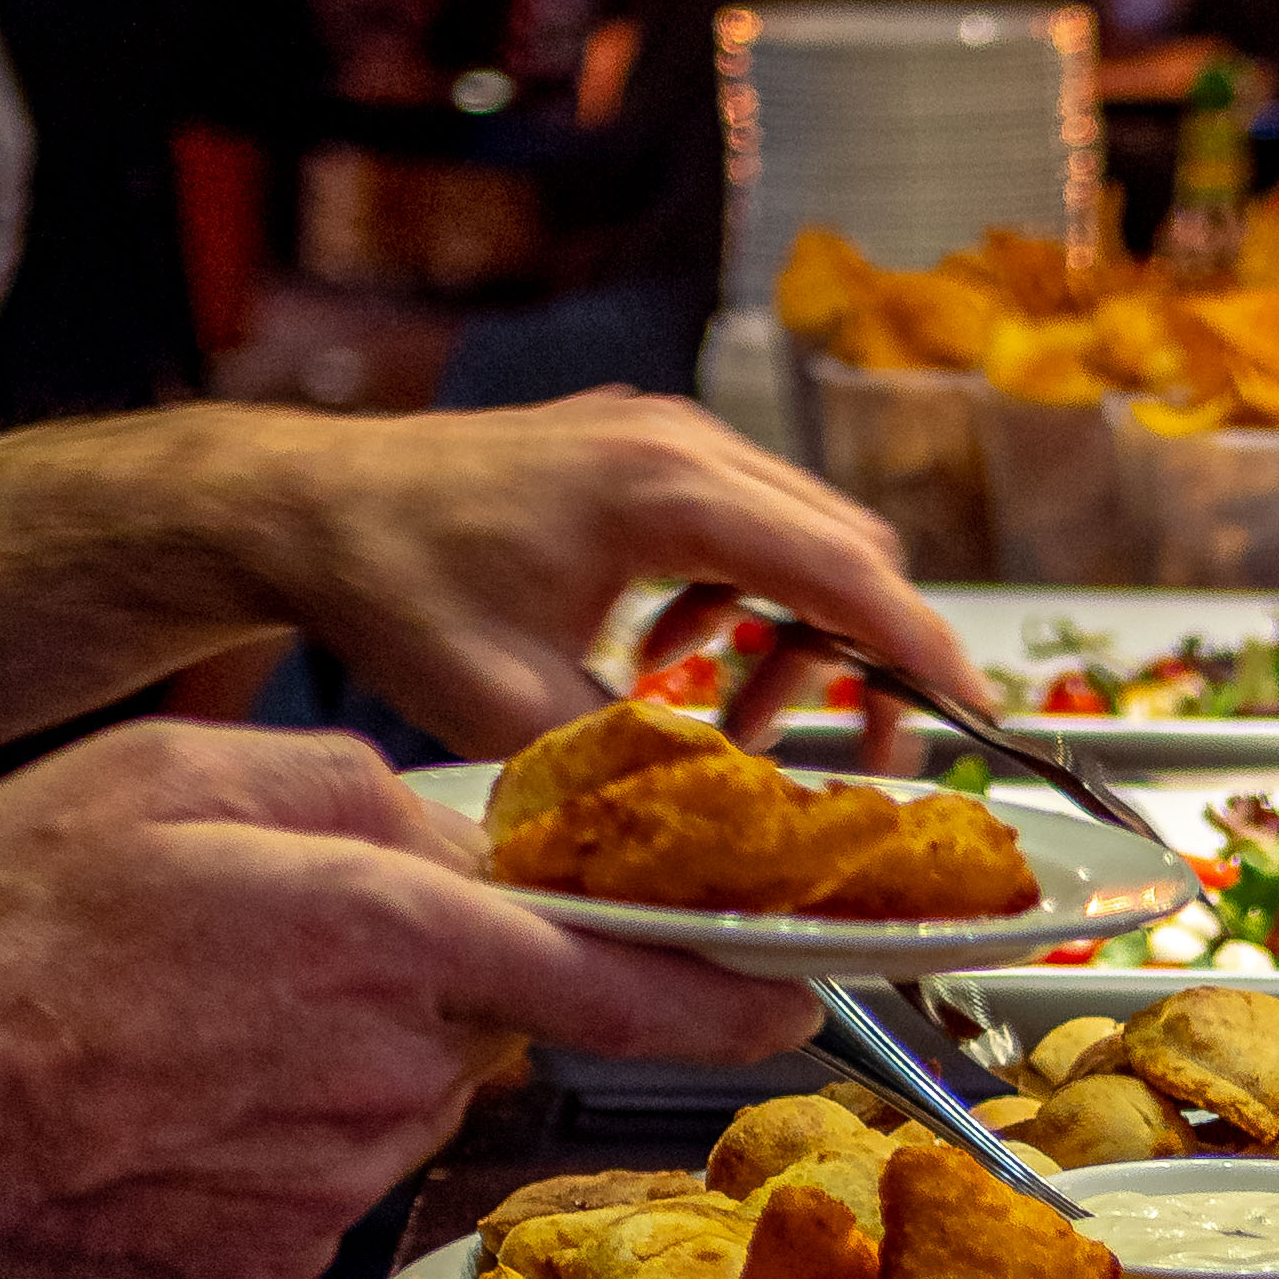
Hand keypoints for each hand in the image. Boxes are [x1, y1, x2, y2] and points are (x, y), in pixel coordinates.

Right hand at [0, 720, 775, 1278]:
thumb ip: (352, 794)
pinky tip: (179, 1098)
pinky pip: (327, 1172)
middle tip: (287, 952)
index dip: (719, 986)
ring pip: (405, 1096)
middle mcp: (386, 1065)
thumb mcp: (183, 776)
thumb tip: (445, 837)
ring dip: (345, 1056)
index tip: (789, 992)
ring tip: (202, 1023)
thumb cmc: (7, 925)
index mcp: (384, 936)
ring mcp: (337, 1173)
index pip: (614, 973)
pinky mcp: (280, 1250)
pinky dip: (279, 1132)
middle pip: (486, 1022)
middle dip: (425, 984)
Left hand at [257, 390, 987, 757]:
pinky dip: (744, 601)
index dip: (922, 654)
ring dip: (798, 633)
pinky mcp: (641, 451)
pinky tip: (675, 662)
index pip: (844, 574)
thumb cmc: (392, 585)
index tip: (974, 716)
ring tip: (741, 715)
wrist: (305, 506)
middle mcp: (678, 446)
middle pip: (845, 550)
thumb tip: (727, 841)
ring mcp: (662, 437)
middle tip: (859, 749)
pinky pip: (744, 527)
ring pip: (802, 537)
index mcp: (665, 494)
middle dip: (869, 656)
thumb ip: (640, 773)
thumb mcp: (518, 714)